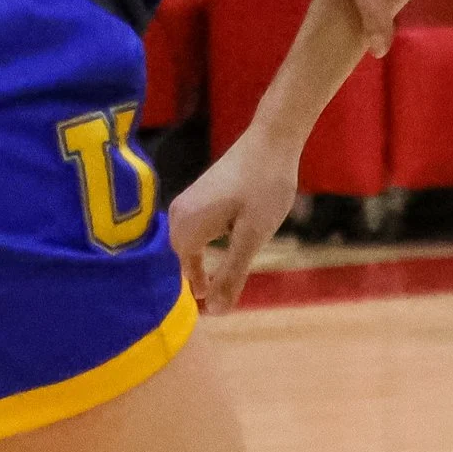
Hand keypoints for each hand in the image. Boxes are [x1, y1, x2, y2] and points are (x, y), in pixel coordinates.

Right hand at [170, 129, 298, 313]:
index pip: (188, 272)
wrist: (273, 138)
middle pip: (186, 258)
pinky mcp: (200, 192)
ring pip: (193, 242)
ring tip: (231, 265)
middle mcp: (179, 212)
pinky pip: (199, 227)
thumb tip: (214, 312)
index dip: (204, 289)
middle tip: (226, 291)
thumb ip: (231, 275)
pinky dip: (213, 239)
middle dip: (203, 275)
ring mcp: (188, 200)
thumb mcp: (252, 237)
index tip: (220, 307)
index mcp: (186, 226)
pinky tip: (235, 235)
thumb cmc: (264, 188)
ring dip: (210, 257)